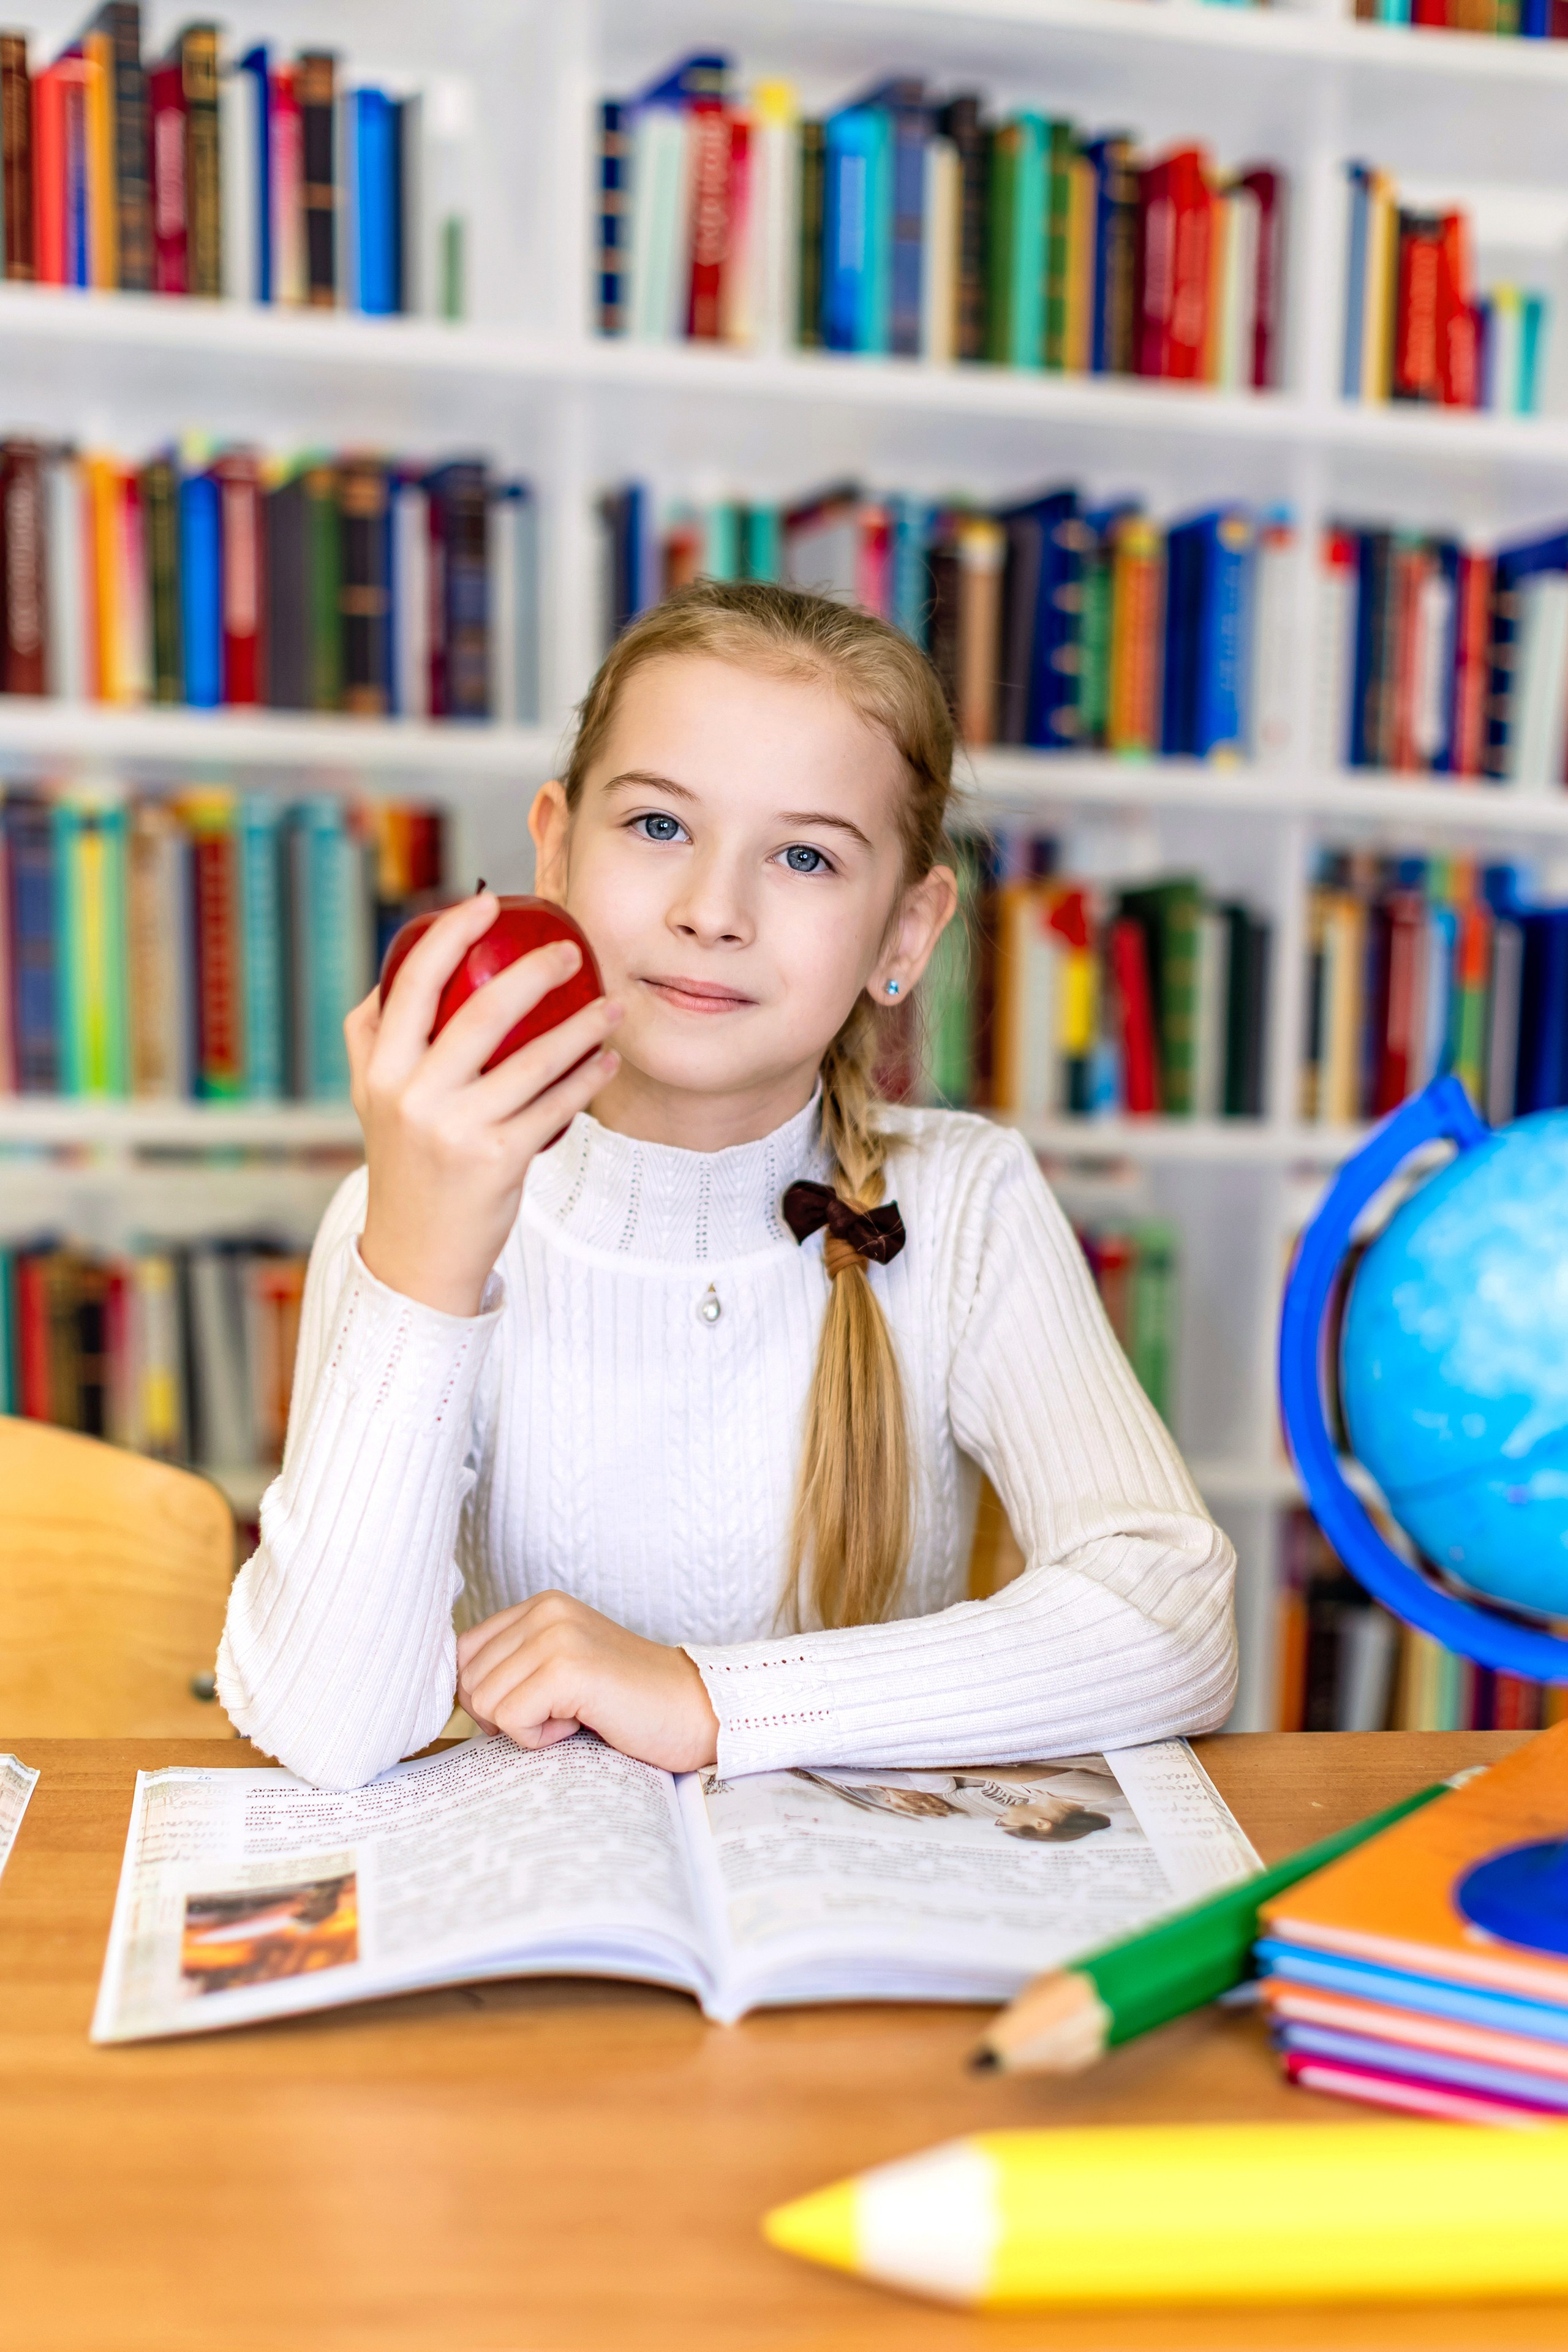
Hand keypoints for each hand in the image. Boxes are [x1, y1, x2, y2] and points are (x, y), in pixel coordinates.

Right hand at [350, 892, 621, 1315]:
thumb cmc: (404, 1162)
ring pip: (531, 1061)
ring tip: (612, 1007)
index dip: (448, 935)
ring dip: (580, 1027)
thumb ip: (375, 1035)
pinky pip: (556, 1107)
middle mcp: (413, 1096)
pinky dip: (587, 1079)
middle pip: (478, 1013)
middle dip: (532, 973)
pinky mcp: (498, 1161)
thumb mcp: (372, 1098)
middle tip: (571, 951)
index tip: (484, 903)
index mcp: (380, 1071)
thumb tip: (403, 962)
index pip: (411, 984)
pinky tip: (607, 1059)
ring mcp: (456, 1130)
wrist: (415, 1253)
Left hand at [456, 1593, 720, 1771]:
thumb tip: (454, 1698)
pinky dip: (540, 1739)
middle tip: (561, 1713)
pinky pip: (510, 1721)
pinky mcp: (567, 1668)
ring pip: (484, 1702)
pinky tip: (581, 1723)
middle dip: (504, 1716)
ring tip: (575, 1715)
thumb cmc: (630, 1704)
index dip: (486, 1696)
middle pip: (468, 1681)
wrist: (695, 1713)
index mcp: (541, 1606)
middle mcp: (545, 1610)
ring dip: (525, 1728)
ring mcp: (556, 1634)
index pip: (463, 1654)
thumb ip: (515, 1668)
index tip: (536, 1707)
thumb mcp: (562, 1671)